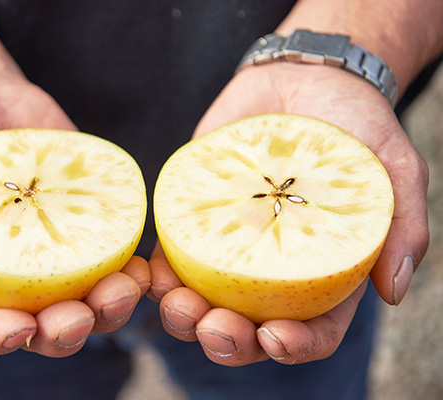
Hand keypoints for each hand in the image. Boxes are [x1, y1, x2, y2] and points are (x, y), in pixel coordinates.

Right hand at [0, 63, 149, 356]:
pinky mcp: (89, 223)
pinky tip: (144, 264)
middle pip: (44, 327)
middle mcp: (15, 278)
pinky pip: (116, 255)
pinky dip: (132, 267)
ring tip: (124, 288)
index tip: (19, 326)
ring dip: (110, 307)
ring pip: (89, 301)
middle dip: (67, 331)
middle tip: (81, 315)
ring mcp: (57, 253)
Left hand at [149, 62, 428, 365]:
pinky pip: (171, 254)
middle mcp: (271, 267)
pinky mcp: (196, 215)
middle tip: (213, 326)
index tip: (275, 336)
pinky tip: (150, 274)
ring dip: (183, 316)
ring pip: (202, 300)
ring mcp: (230, 243)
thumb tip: (394, 292)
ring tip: (175, 305)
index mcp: (323, 271)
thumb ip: (403, 225)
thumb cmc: (355, 122)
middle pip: (248, 327)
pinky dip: (158, 273)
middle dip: (227, 340)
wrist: (302, 76)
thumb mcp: (394, 167)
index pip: (313, 328)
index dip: (295, 346)